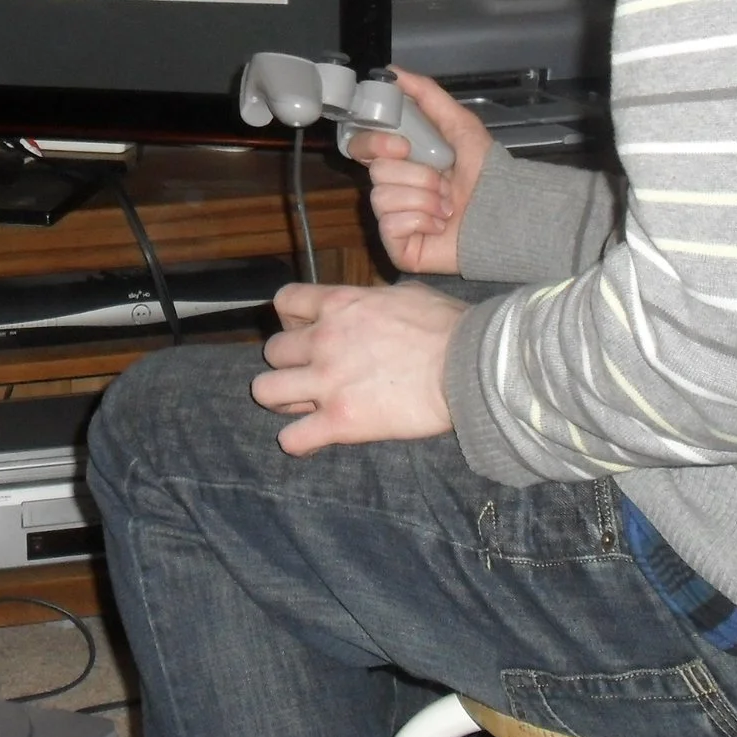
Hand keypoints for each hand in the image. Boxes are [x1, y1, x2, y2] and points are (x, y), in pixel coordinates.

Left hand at [251, 281, 463, 454]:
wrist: (470, 367)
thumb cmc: (449, 327)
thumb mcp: (406, 294)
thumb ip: (375, 300)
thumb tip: (374, 304)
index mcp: (340, 305)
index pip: (285, 301)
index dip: (289, 318)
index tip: (305, 331)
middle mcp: (324, 340)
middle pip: (272, 351)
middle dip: (288, 364)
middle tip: (310, 374)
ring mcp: (327, 382)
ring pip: (265, 391)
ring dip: (281, 400)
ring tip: (302, 407)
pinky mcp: (339, 422)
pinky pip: (292, 439)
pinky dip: (297, 442)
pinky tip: (312, 440)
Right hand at [343, 68, 491, 275]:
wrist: (505, 213)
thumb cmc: (486, 172)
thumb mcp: (459, 124)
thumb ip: (427, 95)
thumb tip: (393, 71)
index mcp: (401, 162)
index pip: (361, 147)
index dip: (374, 144)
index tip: (402, 146)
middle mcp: (392, 190)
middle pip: (376, 173)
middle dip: (418, 176)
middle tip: (445, 183)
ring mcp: (393, 220)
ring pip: (383, 199)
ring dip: (425, 199)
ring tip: (448, 207)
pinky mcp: (398, 247)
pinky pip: (390, 227)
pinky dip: (421, 221)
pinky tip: (439, 225)